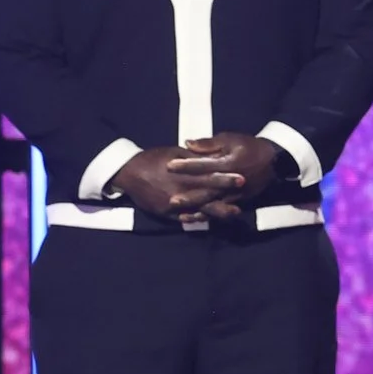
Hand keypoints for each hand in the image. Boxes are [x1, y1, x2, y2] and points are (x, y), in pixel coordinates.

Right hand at [111, 146, 239, 220]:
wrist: (129, 172)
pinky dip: (197, 219)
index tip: (241, 178)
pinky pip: (185, 218)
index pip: (208, 175)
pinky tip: (210, 221)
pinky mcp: (166, 213)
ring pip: (199, 209)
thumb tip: (210, 154)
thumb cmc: (154, 158)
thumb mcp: (174, 152)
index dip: (225, 178)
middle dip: (225, 198)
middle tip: (242, 203)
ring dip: (217, 212)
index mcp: (184, 172)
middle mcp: (181, 188)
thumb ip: (193, 156)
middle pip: (207, 194)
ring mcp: (174, 202)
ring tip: (234, 213)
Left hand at [168, 133, 282, 224]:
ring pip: (213, 203)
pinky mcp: (238, 200)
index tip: (169, 166)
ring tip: (180, 213)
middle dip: (189, 196)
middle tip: (171, 200)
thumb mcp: (231, 139)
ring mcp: (235, 193)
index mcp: (228, 163)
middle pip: (207, 190)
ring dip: (197, 210)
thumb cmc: (250, 147)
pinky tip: (194, 218)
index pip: (203, 165)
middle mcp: (230, 181)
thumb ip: (209, 143)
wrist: (274, 161)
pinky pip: (221, 210)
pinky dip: (207, 215)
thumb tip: (187, 144)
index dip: (186, 166)